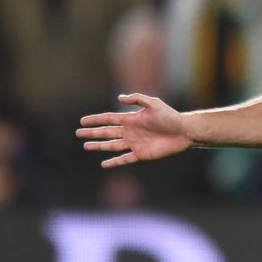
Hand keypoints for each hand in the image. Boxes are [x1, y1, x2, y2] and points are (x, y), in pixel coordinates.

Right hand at [75, 93, 191, 167]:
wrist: (184, 131)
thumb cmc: (170, 116)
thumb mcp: (154, 103)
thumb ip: (137, 99)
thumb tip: (119, 97)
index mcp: (131, 119)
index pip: (109, 119)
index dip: (96, 120)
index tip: (82, 121)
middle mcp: (130, 132)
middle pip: (107, 133)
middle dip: (93, 133)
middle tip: (78, 133)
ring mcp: (135, 143)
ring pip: (112, 146)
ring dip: (99, 146)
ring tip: (86, 146)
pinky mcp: (141, 154)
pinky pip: (124, 159)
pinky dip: (114, 162)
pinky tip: (104, 164)